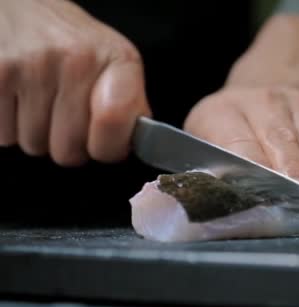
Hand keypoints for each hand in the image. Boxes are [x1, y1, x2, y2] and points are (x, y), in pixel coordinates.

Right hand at [0, 0, 149, 165]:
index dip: (109, 147)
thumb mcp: (113, 59)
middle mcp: (75, 60)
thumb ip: (129, 103)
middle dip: (68, 144)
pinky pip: (5, 136)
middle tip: (66, 116)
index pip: (115, 122)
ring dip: (37, 134)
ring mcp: (31, 67)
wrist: (22, 5)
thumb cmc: (70, 39)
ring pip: (35, 145)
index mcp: (116, 58)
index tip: (106, 143)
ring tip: (41, 101)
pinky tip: (19, 98)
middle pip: (69, 150)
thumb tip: (136, 142)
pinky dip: (9, 127)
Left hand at [184, 85, 298, 198]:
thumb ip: (214, 166)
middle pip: (280, 138)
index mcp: (224, 113)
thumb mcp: (207, 141)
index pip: (238, 142)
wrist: (265, 93)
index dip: (253, 165)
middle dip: (293, 167)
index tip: (263, 188)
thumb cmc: (232, 132)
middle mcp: (264, 102)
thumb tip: (223, 199)